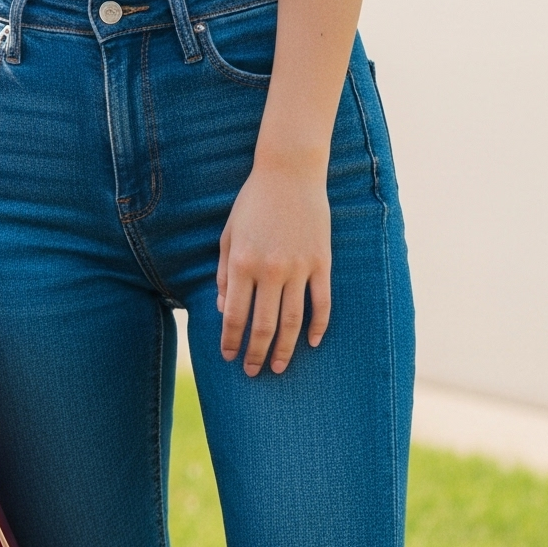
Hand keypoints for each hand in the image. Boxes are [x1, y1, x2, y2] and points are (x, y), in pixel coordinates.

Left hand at [216, 159, 331, 375]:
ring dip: (285, 348)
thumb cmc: (252, 204)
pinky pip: (322, 303)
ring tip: (278, 367)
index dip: (231, 340)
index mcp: (242, 263)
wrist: (288, 174)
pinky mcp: (322, 264)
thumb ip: (225, 274)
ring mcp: (299, 268)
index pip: (235, 314)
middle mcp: (270, 270)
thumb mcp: (229, 235)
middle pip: (263, 325)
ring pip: (292, 321)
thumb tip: (224, 310)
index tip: (228, 358)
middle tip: (252, 372)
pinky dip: (318, 326)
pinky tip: (312, 343)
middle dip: (256, 353)